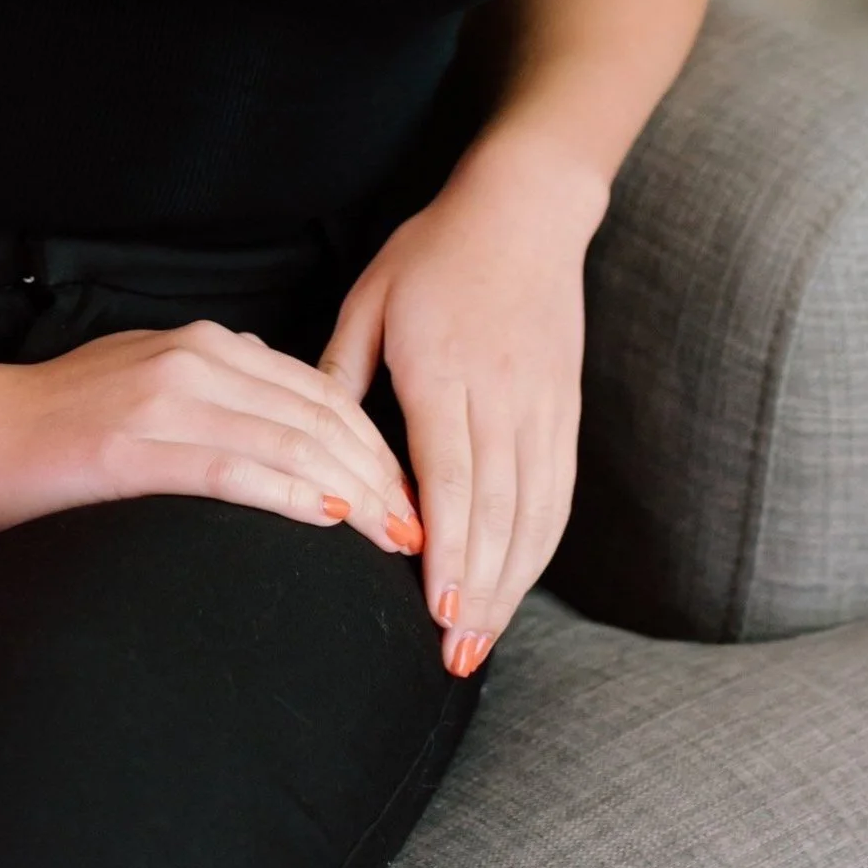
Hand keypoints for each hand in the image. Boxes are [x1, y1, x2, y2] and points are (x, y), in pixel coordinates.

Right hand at [0, 318, 426, 559]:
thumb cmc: (56, 424)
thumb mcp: (150, 386)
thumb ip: (218, 397)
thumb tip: (285, 432)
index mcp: (205, 346)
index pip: (318, 393)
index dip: (374, 444)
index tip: (409, 493)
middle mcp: (193, 361)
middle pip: (317, 417)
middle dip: (380, 473)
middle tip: (420, 527)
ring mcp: (163, 400)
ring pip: (288, 441)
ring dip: (354, 491)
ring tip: (394, 536)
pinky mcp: (134, 448)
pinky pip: (232, 468)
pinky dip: (290, 494)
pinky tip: (329, 520)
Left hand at [319, 134, 602, 673]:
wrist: (525, 211)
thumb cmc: (434, 253)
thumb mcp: (370, 299)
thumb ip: (338, 372)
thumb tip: (304, 441)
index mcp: (446, 370)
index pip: (450, 475)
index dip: (448, 546)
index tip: (437, 606)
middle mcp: (502, 397)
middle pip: (497, 510)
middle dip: (479, 589)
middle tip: (456, 656)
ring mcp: (541, 407)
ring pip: (534, 510)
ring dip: (512, 581)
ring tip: (482, 640)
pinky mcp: (563, 411)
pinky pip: (558, 491)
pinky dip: (541, 546)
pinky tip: (518, 584)